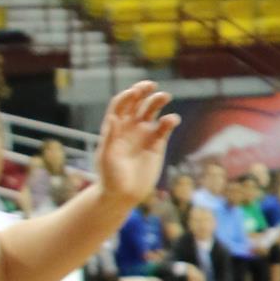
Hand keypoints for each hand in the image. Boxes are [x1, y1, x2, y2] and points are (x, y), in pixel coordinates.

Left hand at [93, 83, 178, 204]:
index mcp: (114, 127)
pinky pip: (165, 127)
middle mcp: (129, 127)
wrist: (123, 195)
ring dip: (158, 100)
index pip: (120, 104)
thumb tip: (113, 117)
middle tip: (151, 85)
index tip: (135, 93)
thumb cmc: (110, 177)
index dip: (127, 96)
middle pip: (137, 102)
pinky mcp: (158, 143)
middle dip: (143, 91)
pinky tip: (172, 120)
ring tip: (165, 96)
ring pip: (152, 110)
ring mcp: (144, 134)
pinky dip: (170, 120)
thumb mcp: (107, 157)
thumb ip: (110, 137)